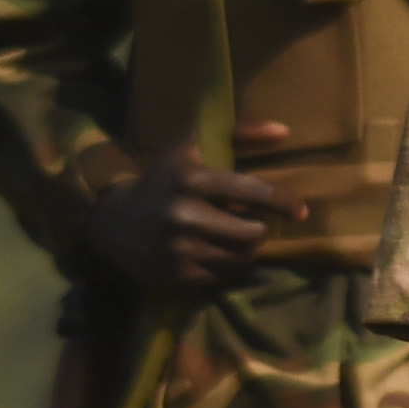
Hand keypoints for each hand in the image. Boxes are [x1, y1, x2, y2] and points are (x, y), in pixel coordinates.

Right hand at [79, 122, 301, 290]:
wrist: (109, 219)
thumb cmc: (162, 180)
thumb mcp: (193, 150)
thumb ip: (239, 134)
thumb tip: (284, 131)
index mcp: (191, 180)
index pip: (255, 193)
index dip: (284, 203)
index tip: (300, 211)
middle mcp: (184, 216)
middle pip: (254, 233)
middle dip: (260, 228)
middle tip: (254, 224)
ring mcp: (177, 249)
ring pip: (241, 257)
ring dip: (245, 248)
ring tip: (234, 237)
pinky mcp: (174, 276)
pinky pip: (222, 276)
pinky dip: (225, 266)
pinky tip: (212, 252)